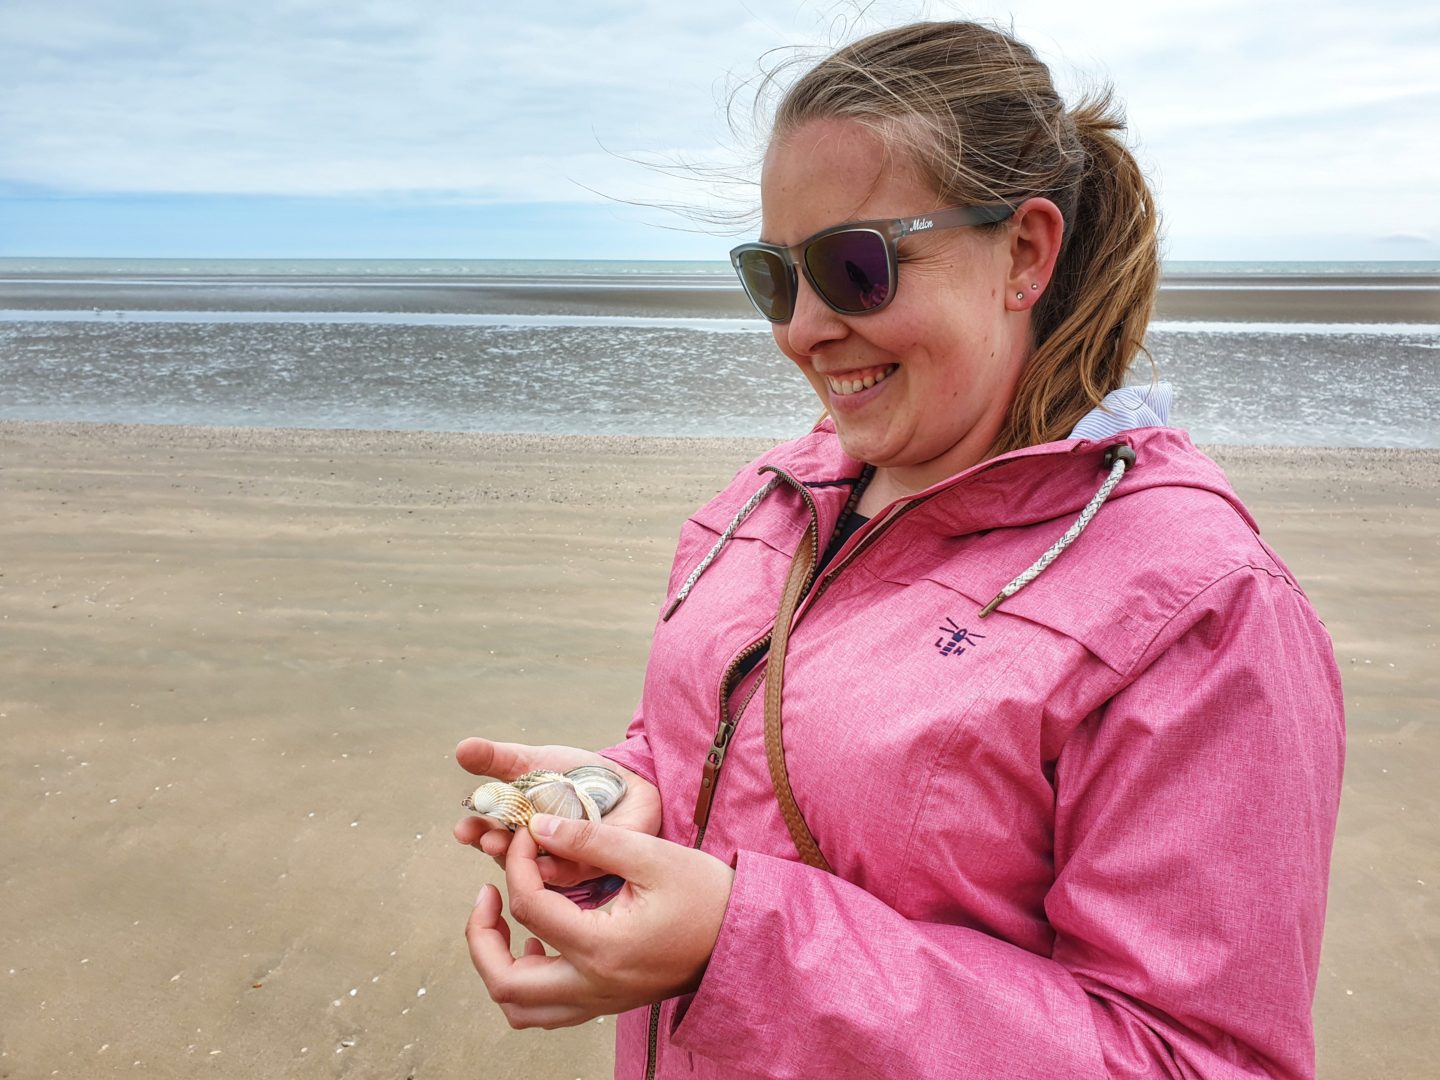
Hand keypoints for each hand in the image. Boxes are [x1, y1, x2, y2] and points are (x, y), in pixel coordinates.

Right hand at [453, 737, 660, 887]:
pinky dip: (562, 866)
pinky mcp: (600, 862)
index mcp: (518, 827)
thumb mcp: (532, 762)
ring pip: (540, 866)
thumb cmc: (573, 773)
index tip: (462, 830)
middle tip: (487, 840)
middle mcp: (538, 849)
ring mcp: (567, 859)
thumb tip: (461, 748)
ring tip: (516, 848)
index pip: (488, 833)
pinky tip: (547, 862)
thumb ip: (498, 759)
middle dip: (496, 848)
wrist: (623, 776)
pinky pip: (579, 869)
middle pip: (510, 855)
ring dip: (524, 860)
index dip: (474, 833)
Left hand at [466, 814, 733, 1028]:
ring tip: (506, 917)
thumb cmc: (706, 895)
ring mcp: (598, 1001)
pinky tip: (538, 939)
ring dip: (497, 965)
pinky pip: (546, 1009)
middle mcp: (593, 984)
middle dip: (480, 934)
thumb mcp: (651, 855)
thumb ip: (590, 839)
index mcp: (602, 946)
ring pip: (520, 1008)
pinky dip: (525, 980)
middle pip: (504, 982)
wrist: (745, 939)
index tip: (528, 833)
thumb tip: (538, 825)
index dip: (516, 862)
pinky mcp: (606, 1001)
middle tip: (488, 891)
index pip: (530, 907)